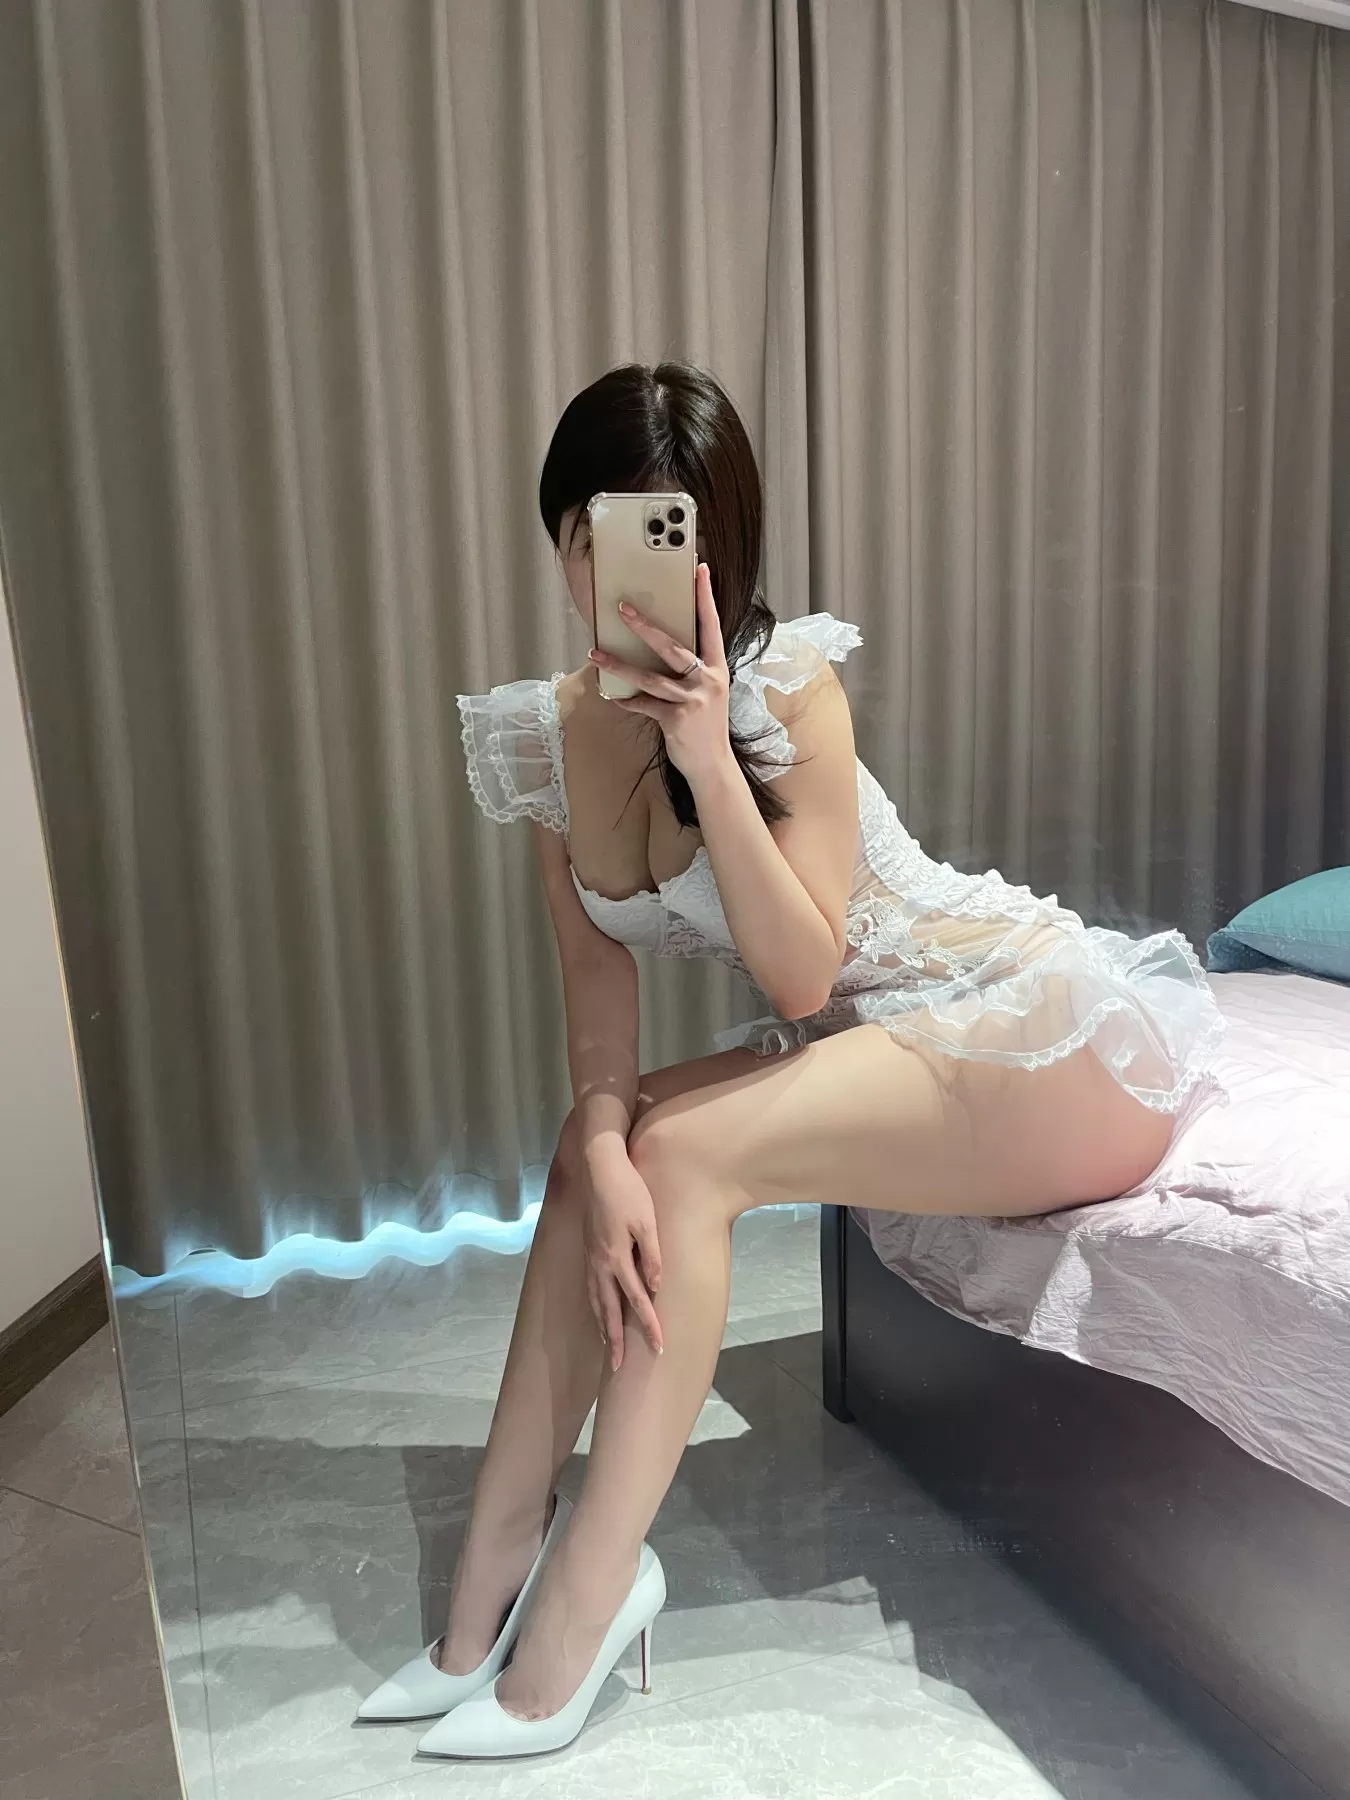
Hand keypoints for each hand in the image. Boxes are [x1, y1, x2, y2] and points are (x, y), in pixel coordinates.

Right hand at [582, 1148, 663, 1370]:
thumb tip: (655, 1287)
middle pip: (608, 1310)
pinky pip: (591, 1286)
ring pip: (596, 1300)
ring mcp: (590, 1256)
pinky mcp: (588, 1248)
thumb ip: (652, 1255)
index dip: (648, 1326)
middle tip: (618, 1369)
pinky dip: (595, 1306)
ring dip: (603, 1326)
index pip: (636, 1301)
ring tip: (608, 1347)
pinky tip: (599, 1309)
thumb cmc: (628, 1190)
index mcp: (617, 1258)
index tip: (659, 1348)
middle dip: (615, 1340)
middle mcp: (600, 1263)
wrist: (598, 1165)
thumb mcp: (647, 1220)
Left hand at [588, 563, 731, 781]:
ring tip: (596, 654)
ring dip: (619, 665)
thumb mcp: (707, 691)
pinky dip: (628, 700)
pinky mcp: (676, 719)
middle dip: (645, 626)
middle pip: (672, 646)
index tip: (699, 570)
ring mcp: (692, 700)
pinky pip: (644, 704)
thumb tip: (657, 648)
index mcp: (717, 668)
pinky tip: (614, 696)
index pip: (711, 626)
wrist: (713, 765)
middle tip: (622, 608)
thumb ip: (690, 670)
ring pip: (650, 677)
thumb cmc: (706, 725)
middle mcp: (707, 680)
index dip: (705, 597)